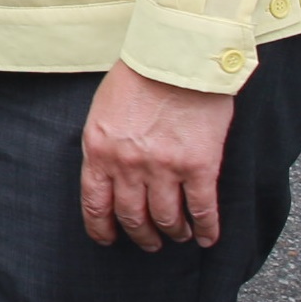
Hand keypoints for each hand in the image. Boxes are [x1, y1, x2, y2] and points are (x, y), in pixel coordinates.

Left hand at [80, 61, 236, 250]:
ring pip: (166, 218)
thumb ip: (104, 146)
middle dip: (141, 235)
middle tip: (149, 242)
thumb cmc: (138, 77)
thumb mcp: (102, 112)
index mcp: (99, 151)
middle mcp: (127, 165)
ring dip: (172, 232)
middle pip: (131, 216)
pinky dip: (205, 229)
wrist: (176, 59)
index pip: (94, 204)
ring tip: (177, 235)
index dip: (101, 228)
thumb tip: (108, 174)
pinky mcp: (199, 166)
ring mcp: (163, 168)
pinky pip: (202, 209)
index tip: (108, 239)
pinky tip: (206, 237)